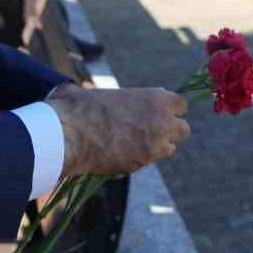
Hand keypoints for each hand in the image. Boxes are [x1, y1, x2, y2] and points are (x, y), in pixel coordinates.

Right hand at [47, 84, 189, 177]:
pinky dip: (141, 159)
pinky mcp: (143, 163)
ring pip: (170, 148)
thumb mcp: (95, 91)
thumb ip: (103, 93)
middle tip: (152, 130)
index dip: (170, 109)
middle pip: (183, 129)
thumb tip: (79, 90)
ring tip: (136, 143)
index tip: (160, 112)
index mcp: (155, 98)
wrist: (68, 135)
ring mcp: (155, 144)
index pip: (182, 104)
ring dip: (158, 146)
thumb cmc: (78, 108)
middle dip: (170, 130)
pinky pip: (150, 161)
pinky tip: (124, 153)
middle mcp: (162, 121)